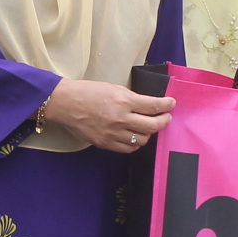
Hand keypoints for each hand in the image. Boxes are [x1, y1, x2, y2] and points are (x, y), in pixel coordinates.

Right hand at [39, 77, 174, 153]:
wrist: (66, 103)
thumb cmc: (88, 92)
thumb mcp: (113, 88)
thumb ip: (131, 98)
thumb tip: (148, 105)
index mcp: (123, 101)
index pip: (153, 105)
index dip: (166, 105)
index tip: (171, 104)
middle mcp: (121, 118)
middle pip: (153, 125)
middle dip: (164, 121)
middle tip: (166, 117)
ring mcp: (113, 133)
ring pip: (142, 139)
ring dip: (149, 133)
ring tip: (148, 127)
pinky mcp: (106, 143)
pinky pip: (128, 148)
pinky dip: (135, 143)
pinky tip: (135, 136)